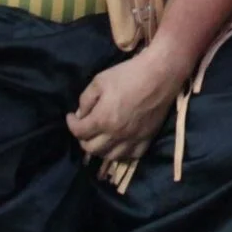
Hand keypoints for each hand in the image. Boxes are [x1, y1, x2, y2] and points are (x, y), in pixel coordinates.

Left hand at [68, 47, 182, 163]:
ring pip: (110, 156)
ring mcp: (133, 139)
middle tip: (85, 128)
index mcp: (102, 119)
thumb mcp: (99, 81)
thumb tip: (81, 115)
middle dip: (83, 139)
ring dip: (101, 149)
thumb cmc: (128, 74)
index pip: (78, 132)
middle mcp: (116, 134)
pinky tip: (119, 143)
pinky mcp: (147, 139)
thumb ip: (85, 100)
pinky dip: (122, 153)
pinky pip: (131, 156)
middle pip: (91, 149)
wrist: (160, 75)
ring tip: (100, 138)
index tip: (72, 116)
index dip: (71, 124)